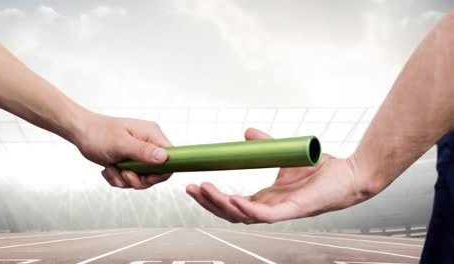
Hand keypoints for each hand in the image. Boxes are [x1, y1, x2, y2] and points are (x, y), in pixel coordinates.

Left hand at [75, 112, 171, 188]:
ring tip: (112, 169)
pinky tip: (109, 169)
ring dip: (125, 180)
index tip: (146, 177)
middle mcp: (149, 144)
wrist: (80, 132)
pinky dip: (118, 179)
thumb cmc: (98, 133)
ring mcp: (140, 153)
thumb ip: (143, 151)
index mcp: (152, 135)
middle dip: (139, 179)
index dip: (162, 172)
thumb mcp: (121, 143)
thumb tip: (164, 158)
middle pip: (157, 173)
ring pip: (143, 178)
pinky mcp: (131, 161)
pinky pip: (131, 178)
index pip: (171, 158)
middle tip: (124, 174)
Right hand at [186, 128, 375, 223]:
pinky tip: (230, 198)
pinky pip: (263, 214)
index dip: (212, 196)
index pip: (232, 203)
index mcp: (265, 199)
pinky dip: (245, 208)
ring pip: (242, 215)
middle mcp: (269, 208)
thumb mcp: (282, 154)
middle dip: (208, 202)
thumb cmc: (321, 169)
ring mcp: (280, 211)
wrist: (350, 173)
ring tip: (203, 190)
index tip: (195, 182)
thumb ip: (263, 145)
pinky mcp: (292, 210)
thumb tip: (246, 132)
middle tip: (189, 188)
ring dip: (220, 204)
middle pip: (230, 212)